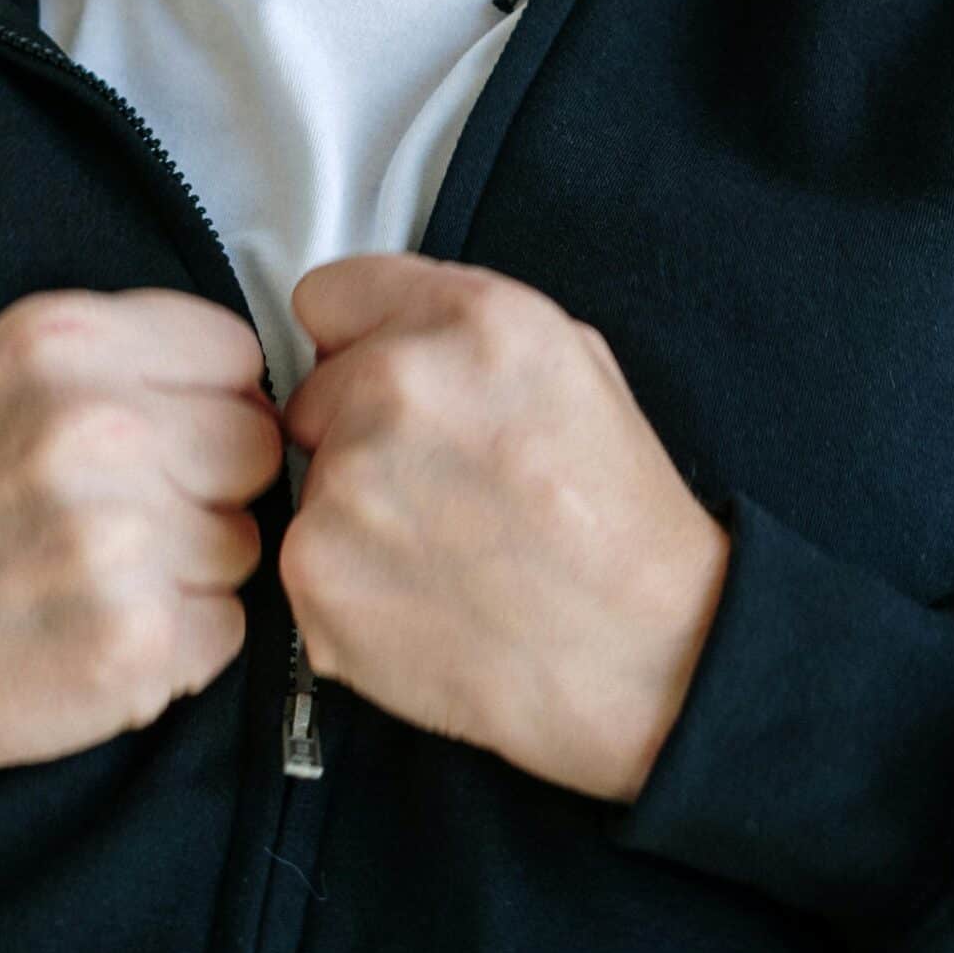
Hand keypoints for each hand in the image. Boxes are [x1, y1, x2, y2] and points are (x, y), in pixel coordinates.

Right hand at [0, 287, 283, 772]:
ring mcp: (117, 540)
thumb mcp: (17, 368)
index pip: (233, 353)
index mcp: (65, 342)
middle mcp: (96, 427)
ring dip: (194, 567)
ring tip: (105, 572)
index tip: (157, 431)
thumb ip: (132, 350)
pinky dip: (182, 641)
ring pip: (246, 543)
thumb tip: (256, 385)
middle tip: (127, 512)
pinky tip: (109, 628)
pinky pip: (227, 629)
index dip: (204, 399)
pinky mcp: (134, 642)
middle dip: (207, 482)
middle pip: (253, 446)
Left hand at [279, 254, 729, 804]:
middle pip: (314, 392)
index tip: (380, 379)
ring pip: (312, 479)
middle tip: (437, 485)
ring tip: (444, 549)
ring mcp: (349, 478)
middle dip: (357, 432)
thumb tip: (384, 328)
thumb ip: (461, 325)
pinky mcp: (317, 569)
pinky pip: (306, 557)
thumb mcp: (573, 362)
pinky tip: (421, 596)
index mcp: (470, 319)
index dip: (357, 343)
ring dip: (357, 511)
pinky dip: (349, 582)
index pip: (328, 296)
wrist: (647, 656)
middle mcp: (400, 383)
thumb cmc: (619, 520)